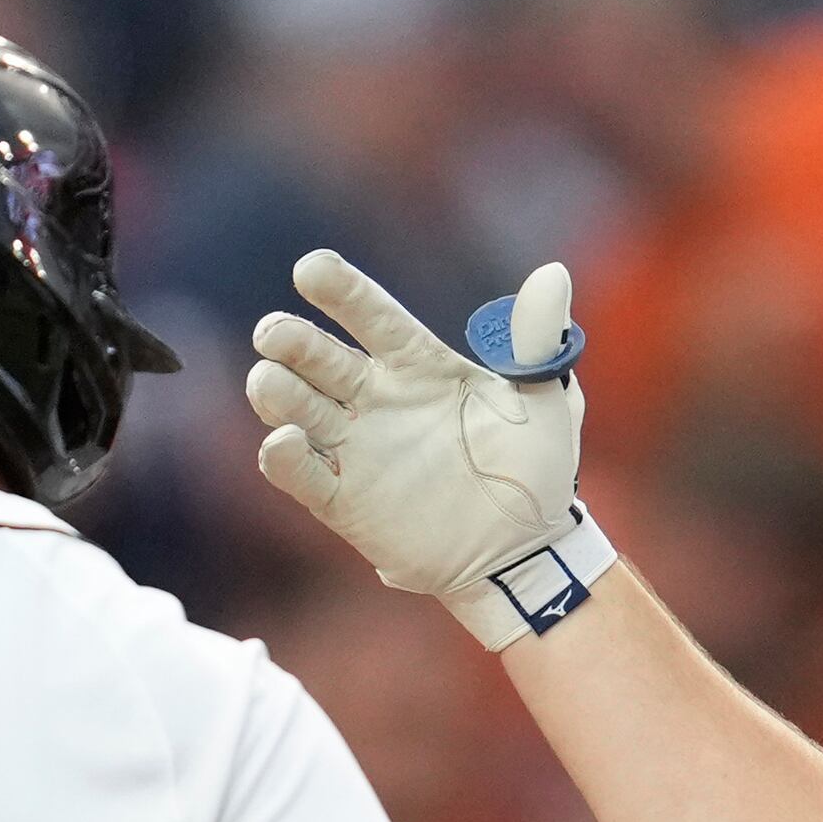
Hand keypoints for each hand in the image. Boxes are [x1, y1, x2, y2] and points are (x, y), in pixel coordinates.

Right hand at [247, 253, 596, 640]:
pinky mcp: (344, 501)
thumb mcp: (547, 401)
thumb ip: (536, 342)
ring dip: (274, 391)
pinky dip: (282, 457)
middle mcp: (377, 399)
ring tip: (269, 382)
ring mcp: (356, 449)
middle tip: (275, 334)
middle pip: (316, 356)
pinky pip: (300, 474)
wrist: (527, 552)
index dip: (340, 291)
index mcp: (419, 365)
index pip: (371, 315)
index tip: (310, 269)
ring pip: (294, 407)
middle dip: (289, 339)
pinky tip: (284, 442)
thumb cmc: (538, 472)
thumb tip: (553, 277)